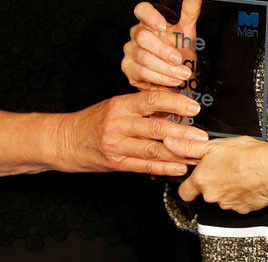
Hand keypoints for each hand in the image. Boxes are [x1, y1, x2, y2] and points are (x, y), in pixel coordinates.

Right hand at [62, 89, 208, 176]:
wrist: (65, 140)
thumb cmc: (93, 121)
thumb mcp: (115, 105)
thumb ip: (140, 106)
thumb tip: (172, 105)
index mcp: (120, 104)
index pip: (153, 99)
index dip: (176, 102)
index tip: (194, 107)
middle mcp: (118, 123)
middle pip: (157, 127)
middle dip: (183, 132)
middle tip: (203, 136)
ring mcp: (117, 145)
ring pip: (153, 149)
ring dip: (178, 153)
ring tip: (196, 154)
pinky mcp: (116, 163)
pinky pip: (144, 166)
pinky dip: (164, 168)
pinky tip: (178, 167)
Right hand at [122, 0, 202, 89]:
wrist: (180, 77)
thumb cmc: (180, 52)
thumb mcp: (188, 32)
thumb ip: (190, 12)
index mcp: (149, 21)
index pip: (142, 10)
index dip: (150, 16)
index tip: (162, 26)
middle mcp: (137, 34)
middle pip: (143, 37)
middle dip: (163, 50)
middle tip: (179, 59)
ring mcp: (131, 51)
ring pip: (143, 57)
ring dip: (165, 68)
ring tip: (182, 73)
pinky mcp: (128, 68)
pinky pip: (141, 72)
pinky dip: (160, 77)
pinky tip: (172, 80)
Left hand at [166, 136, 267, 213]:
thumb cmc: (245, 154)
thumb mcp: (213, 144)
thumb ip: (188, 147)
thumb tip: (170, 143)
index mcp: (201, 179)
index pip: (184, 192)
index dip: (188, 185)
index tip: (193, 179)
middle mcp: (212, 195)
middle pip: (205, 194)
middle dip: (212, 183)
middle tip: (223, 168)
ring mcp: (227, 204)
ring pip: (222, 198)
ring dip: (227, 188)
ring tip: (237, 172)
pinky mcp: (243, 209)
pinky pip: (238, 203)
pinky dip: (241, 194)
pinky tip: (247, 181)